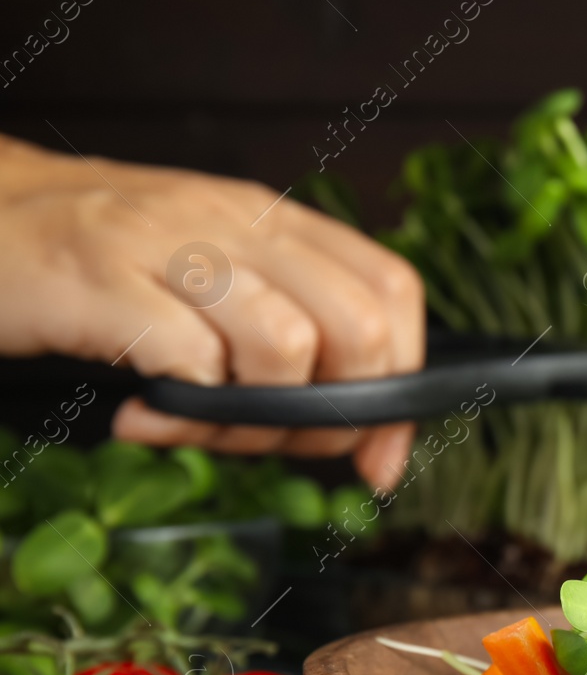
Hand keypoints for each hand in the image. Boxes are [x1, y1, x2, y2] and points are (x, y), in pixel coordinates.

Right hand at [0, 135, 423, 489]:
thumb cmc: (100, 266)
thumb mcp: (212, 282)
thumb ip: (292, 341)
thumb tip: (374, 445)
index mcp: (272, 221)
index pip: (391, 291)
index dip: (401, 383)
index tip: (374, 453)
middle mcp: (232, 222)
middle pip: (357, 327)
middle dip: (330, 413)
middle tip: (267, 439)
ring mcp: (165, 242)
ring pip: (287, 343)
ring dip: (253, 417)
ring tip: (196, 426)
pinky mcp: (98, 278)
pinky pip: (191, 360)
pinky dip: (181, 414)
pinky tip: (142, 417)